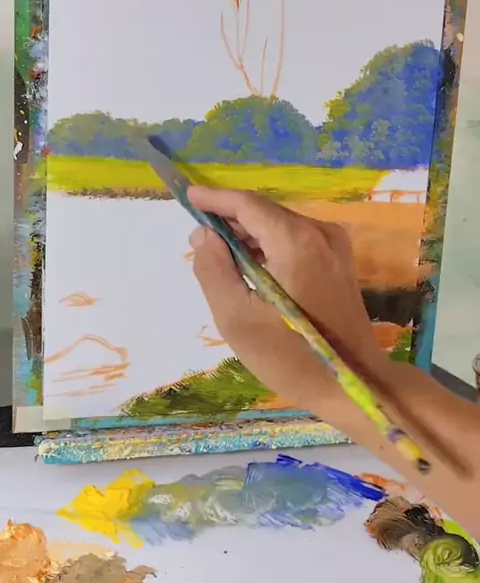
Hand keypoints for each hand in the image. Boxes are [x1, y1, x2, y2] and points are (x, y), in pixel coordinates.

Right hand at [187, 186, 384, 418]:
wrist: (353, 386)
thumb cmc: (290, 357)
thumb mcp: (237, 318)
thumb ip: (214, 270)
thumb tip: (203, 235)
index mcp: (296, 241)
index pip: (248, 204)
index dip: (216, 199)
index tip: (188, 196)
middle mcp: (320, 233)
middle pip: (266, 213)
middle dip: (230, 220)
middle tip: (198, 238)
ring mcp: (335, 247)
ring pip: (280, 226)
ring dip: (249, 235)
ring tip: (219, 256)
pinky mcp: (339, 263)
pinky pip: (296, 241)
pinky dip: (269, 247)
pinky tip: (251, 269)